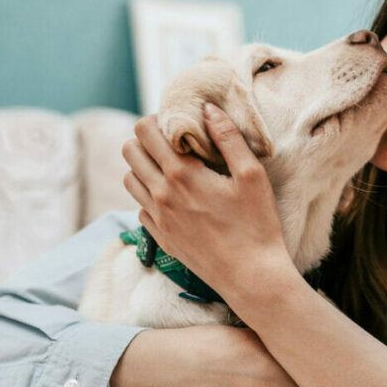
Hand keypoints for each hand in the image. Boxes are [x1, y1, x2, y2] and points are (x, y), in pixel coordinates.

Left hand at [121, 104, 290, 298]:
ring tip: (173, 167)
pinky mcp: (161, 237)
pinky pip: (140, 206)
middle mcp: (162, 194)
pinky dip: (151, 195)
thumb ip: (229, 138)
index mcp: (182, 174)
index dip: (160, 119)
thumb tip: (208, 109)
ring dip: (145, 166)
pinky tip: (176, 197)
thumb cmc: (257, 225)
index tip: (183, 124)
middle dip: (148, 138)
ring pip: (129, 178)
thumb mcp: (253, 176)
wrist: (251, 277)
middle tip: (176, 142)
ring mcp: (158, 218)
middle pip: (130, 150)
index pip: (146, 131)